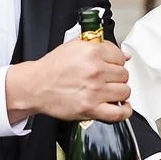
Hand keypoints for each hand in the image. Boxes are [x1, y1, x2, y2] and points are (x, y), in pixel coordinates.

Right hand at [6, 39, 131, 122]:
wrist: (36, 86)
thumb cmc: (52, 68)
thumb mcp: (74, 47)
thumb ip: (100, 46)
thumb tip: (124, 54)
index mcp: (92, 52)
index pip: (121, 57)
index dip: (117, 62)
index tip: (112, 66)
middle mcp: (95, 71)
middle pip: (124, 74)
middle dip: (117, 77)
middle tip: (107, 79)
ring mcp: (95, 91)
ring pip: (124, 91)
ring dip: (120, 92)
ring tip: (110, 91)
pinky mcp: (91, 108)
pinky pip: (118, 112)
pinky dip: (124, 111)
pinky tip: (122, 106)